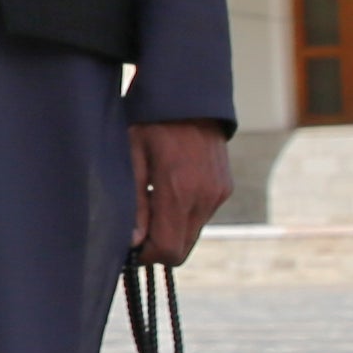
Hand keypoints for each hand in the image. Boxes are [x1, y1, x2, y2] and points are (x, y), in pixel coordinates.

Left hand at [131, 122, 232, 267]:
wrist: (188, 96)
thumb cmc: (150, 122)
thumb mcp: (130, 157)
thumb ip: (134, 202)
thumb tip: (133, 242)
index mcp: (179, 191)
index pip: (168, 250)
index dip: (145, 256)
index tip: (128, 247)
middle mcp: (205, 197)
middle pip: (182, 249)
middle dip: (157, 247)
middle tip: (135, 229)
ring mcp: (219, 193)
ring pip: (192, 235)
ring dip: (170, 231)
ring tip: (149, 204)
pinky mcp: (224, 188)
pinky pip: (201, 217)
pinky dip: (183, 216)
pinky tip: (166, 192)